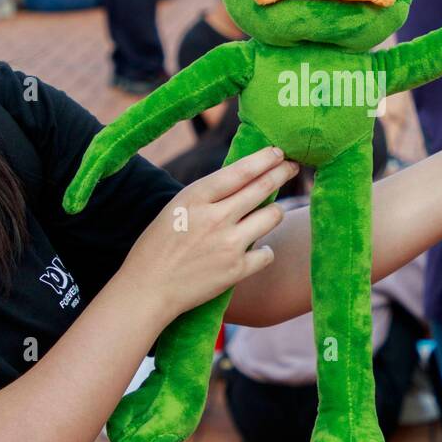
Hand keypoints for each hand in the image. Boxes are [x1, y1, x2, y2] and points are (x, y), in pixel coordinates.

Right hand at [118, 147, 297, 321]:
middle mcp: (215, 218)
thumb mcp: (177, 207)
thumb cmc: (158, 245)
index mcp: (196, 197)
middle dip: (283, 172)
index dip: (265, 159)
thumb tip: (244, 178)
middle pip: (263, 188)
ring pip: (273, 216)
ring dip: (275, 212)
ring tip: (268, 214)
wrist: (148, 289)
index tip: (279, 152)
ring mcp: (228, 244)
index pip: (240, 171)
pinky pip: (268, 253)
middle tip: (293, 167)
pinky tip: (255, 250)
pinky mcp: (236, 270)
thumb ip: (209, 195)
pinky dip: (264, 251)